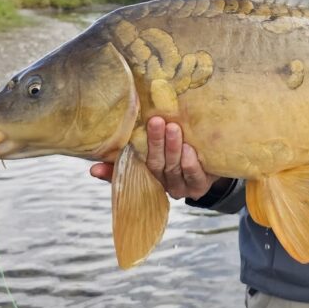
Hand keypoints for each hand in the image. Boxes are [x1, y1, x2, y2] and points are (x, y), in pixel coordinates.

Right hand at [89, 117, 215, 200]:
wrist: (215, 161)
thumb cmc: (179, 150)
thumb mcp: (157, 148)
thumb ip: (133, 149)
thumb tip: (93, 165)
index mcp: (147, 174)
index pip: (125, 174)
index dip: (110, 172)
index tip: (95, 167)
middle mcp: (162, 183)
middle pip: (154, 164)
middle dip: (154, 143)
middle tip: (155, 121)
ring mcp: (181, 186)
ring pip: (173, 168)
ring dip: (172, 148)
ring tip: (173, 128)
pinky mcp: (200, 186)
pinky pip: (193, 176)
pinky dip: (190, 163)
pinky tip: (189, 148)